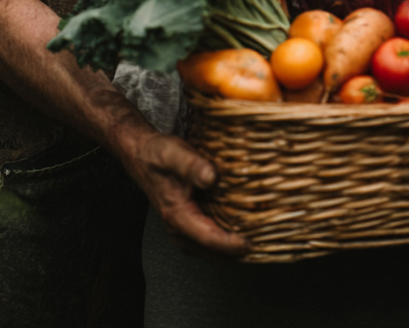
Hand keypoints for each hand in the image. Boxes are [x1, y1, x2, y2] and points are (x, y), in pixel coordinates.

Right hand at [124, 130, 248, 259]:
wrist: (144, 156)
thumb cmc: (158, 155)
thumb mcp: (174, 154)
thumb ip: (192, 166)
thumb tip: (211, 177)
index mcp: (177, 215)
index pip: (208, 239)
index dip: (231, 244)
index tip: (251, 243)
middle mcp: (179, 229)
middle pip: (213, 254)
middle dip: (236, 253)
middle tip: (264, 242)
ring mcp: (182, 230)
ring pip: (211, 253)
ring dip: (232, 251)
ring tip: (258, 240)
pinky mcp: (187, 226)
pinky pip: (208, 245)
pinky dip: (225, 245)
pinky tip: (241, 232)